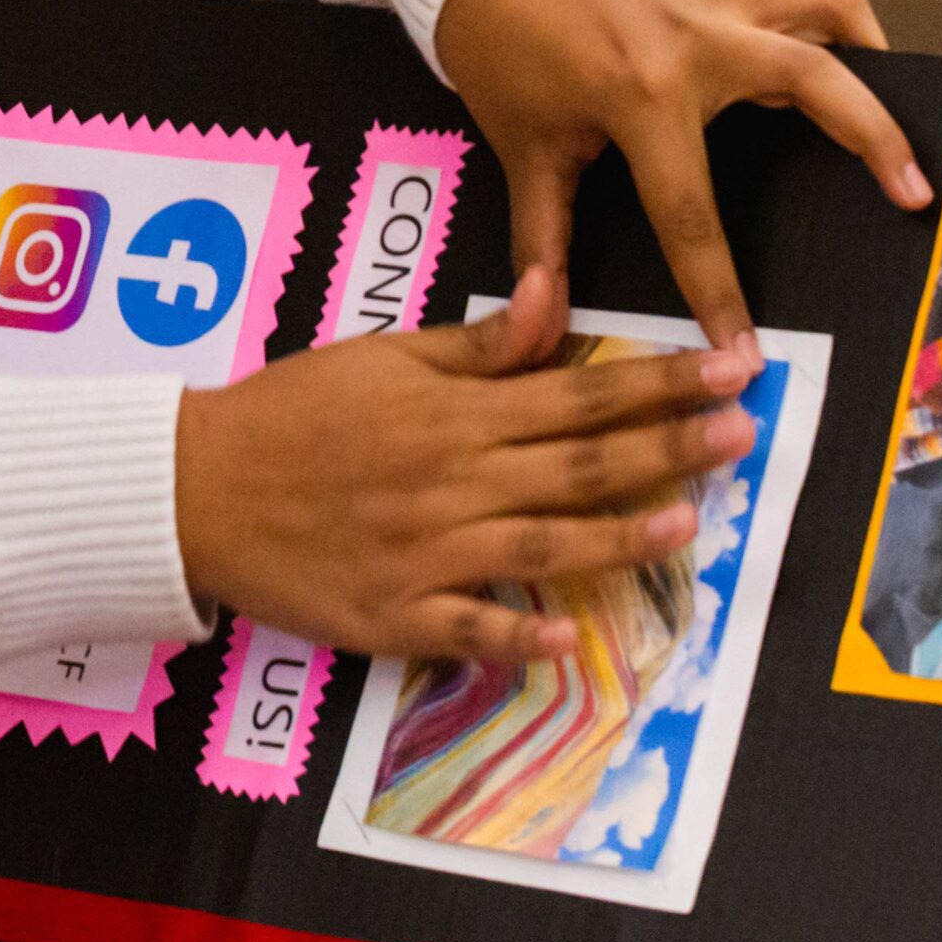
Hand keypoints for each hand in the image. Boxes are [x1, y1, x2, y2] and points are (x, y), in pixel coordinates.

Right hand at [173, 266, 755, 665]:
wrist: (195, 485)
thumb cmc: (290, 411)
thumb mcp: (380, 356)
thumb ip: (476, 344)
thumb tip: (554, 298)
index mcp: (452, 412)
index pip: (577, 390)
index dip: (660, 380)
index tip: (728, 367)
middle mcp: (452, 480)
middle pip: (577, 464)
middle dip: (668, 446)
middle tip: (746, 432)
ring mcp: (428, 553)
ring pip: (542, 545)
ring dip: (619, 535)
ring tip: (687, 523)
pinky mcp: (397, 614)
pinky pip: (470, 630)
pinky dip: (522, 638)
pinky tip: (573, 644)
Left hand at [435, 0, 934, 365]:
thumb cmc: (495, 42)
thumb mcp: (521, 141)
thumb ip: (544, 233)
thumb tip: (542, 316)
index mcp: (642, 94)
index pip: (692, 215)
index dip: (718, 291)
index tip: (746, 351)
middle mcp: (696, 36)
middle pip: (817, 83)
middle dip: (876, 141)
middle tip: (917, 194)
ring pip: (826, 7)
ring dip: (868, 53)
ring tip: (896, 101)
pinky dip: (813, 20)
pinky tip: (817, 55)